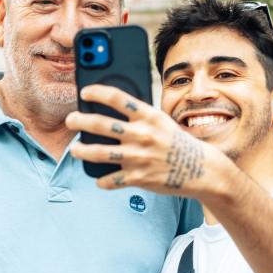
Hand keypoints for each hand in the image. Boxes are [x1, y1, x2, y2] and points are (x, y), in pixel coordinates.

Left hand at [66, 85, 220, 196]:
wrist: (202, 170)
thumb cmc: (177, 143)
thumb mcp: (162, 121)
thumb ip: (140, 116)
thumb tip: (112, 107)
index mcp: (148, 116)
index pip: (117, 98)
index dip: (97, 92)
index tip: (84, 92)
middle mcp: (141, 134)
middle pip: (100, 124)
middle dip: (79, 121)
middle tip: (70, 120)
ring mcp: (138, 157)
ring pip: (99, 153)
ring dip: (81, 151)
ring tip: (74, 149)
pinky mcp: (138, 177)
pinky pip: (111, 180)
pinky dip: (102, 181)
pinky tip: (99, 179)